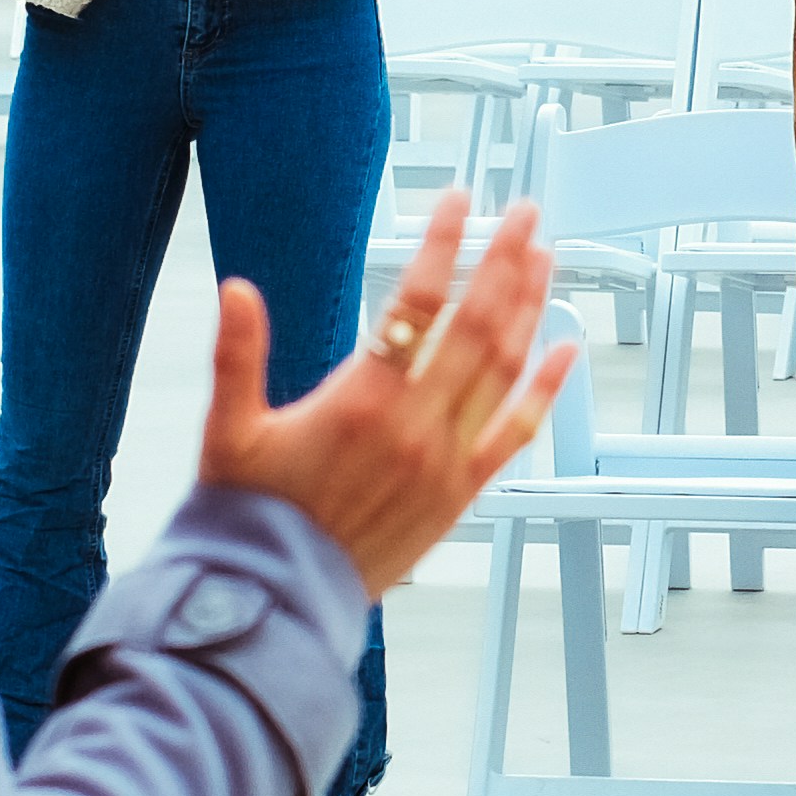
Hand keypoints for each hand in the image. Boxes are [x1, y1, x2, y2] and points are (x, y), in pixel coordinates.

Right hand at [201, 193, 573, 589]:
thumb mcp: (229, 429)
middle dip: (506, 260)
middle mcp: (414, 425)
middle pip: (477, 323)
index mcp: (360, 400)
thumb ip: (237, 355)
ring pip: (503, 368)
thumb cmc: (250, 513)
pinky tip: (565, 348)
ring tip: (544, 257)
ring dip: (530, 307)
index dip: (444, 244)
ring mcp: (445, 459)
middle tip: (525, 212)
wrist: (277, 596)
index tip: (460, 199)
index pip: (417, 301)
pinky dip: (545, 387)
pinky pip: (516, 431)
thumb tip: (237, 289)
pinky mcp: (461, 493)